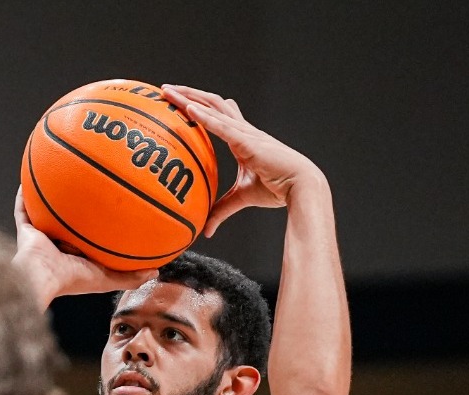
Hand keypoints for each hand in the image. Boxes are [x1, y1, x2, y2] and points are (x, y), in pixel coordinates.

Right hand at [12, 190, 158, 307]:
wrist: (42, 276)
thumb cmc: (72, 279)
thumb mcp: (107, 278)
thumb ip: (130, 277)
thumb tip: (155, 272)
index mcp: (74, 259)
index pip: (87, 241)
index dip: (97, 229)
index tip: (111, 214)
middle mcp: (56, 247)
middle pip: (68, 224)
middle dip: (76, 211)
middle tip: (89, 191)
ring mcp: (40, 238)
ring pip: (46, 215)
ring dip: (52, 199)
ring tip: (60, 179)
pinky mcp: (25, 231)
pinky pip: (24, 208)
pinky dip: (25, 195)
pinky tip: (31, 176)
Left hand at [161, 85, 327, 236]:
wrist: (301, 186)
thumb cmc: (278, 189)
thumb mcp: (242, 197)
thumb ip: (222, 209)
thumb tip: (205, 230)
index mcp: (243, 139)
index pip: (218, 116)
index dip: (201, 106)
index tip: (183, 101)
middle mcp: (242, 130)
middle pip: (211, 104)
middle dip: (189, 94)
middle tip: (167, 90)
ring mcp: (245, 132)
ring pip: (212, 108)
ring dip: (188, 98)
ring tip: (168, 91)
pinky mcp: (247, 141)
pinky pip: (221, 126)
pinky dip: (203, 117)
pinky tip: (187, 108)